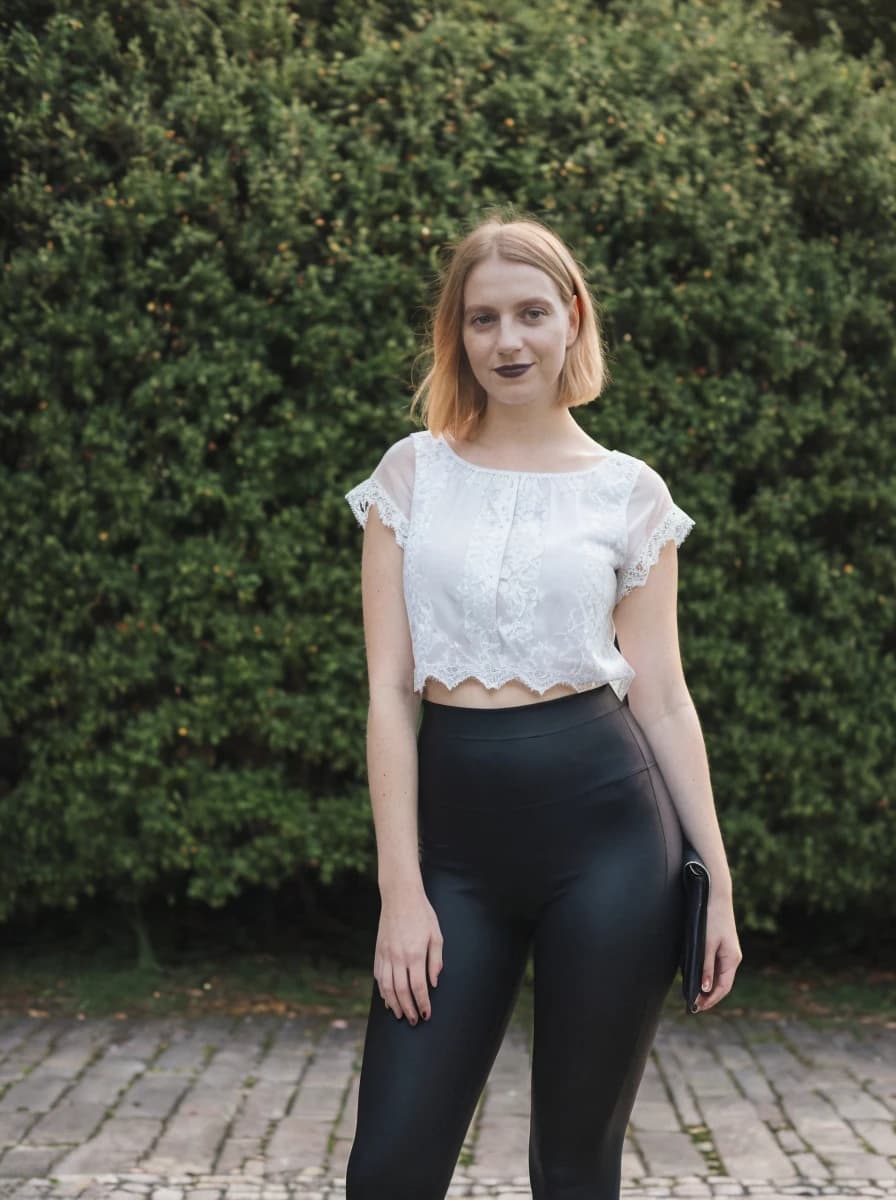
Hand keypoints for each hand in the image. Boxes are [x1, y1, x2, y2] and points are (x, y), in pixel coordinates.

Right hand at [374, 885, 442, 1025]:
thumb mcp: (436, 935)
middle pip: (401, 992)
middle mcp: (398, 957)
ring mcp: (386, 955)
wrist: (400, 896)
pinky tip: (388, 999)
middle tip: (413, 1021)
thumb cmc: (422, 914)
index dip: (422, 1004)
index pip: (418, 987)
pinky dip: (382, 991)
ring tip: (400, 1015)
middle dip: (408, 1009)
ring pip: (387, 987)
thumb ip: (435, 960)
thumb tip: (433, 982)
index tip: (426, 1014)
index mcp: (415, 954)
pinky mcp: (378, 951)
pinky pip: (379, 976)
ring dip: (394, 1004)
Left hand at [694, 891, 742, 1011]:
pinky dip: (709, 976)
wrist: (716, 896)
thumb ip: (706, 967)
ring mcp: (729, 953)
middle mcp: (733, 958)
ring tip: (694, 997)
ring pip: (720, 977)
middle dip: (709, 997)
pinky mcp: (723, 947)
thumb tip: (705, 989)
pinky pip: (717, 967)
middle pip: (722, 984)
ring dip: (708, 988)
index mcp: (731, 959)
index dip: (711, 1000)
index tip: (697, 1008)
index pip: (723, 987)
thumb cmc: (711, 919)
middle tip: (693, 1006)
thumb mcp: (706, 944)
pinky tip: (699, 979)